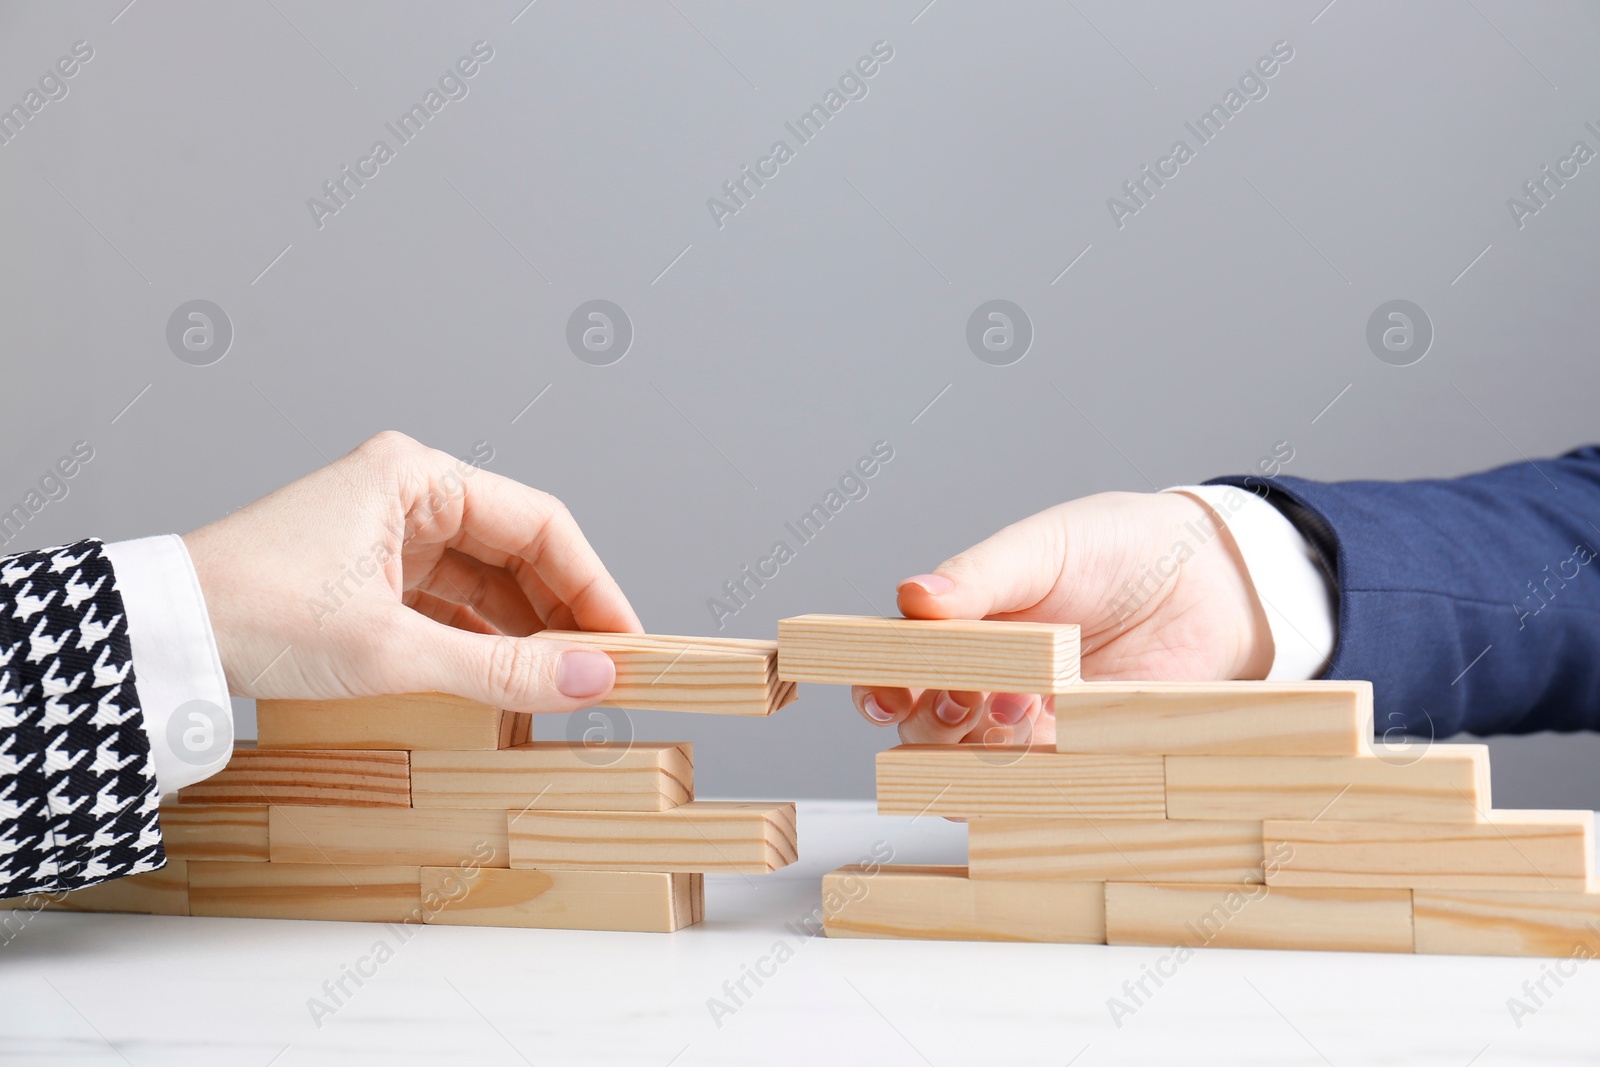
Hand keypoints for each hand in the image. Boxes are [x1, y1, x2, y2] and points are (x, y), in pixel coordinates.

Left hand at [184, 431, 641, 711]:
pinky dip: (478, 640)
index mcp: (416, 477)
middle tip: (601, 672)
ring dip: (521, 633)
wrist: (161, 635)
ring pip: (484, 581)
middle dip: (561, 614)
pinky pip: (447, 602)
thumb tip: (595, 679)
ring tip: (558, 686)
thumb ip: (504, 668)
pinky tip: (502, 681)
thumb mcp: (396, 651)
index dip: (593, 586)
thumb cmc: (257, 613)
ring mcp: (385, 532)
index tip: (626, 641)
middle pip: (517, 551)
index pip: (541, 524)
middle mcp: (406, 492)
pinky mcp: (366, 573)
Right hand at [853, 490, 1271, 745]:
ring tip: (1024, 706)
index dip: (879, 686)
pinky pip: (1035, 784)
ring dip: (978, 751)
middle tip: (969, 698)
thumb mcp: (1045, 546)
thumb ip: (980, 574)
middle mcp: (986, 676)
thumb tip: (912, 596)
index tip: (886, 696)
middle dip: (930, 724)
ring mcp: (1031, 717)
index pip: (896, 665)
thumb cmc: (1120, 546)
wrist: (1212, 578)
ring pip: (969, 764)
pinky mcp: (1080, 749)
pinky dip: (1027, 779)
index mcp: (962, 623)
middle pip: (922, 726)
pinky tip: (1048, 744)